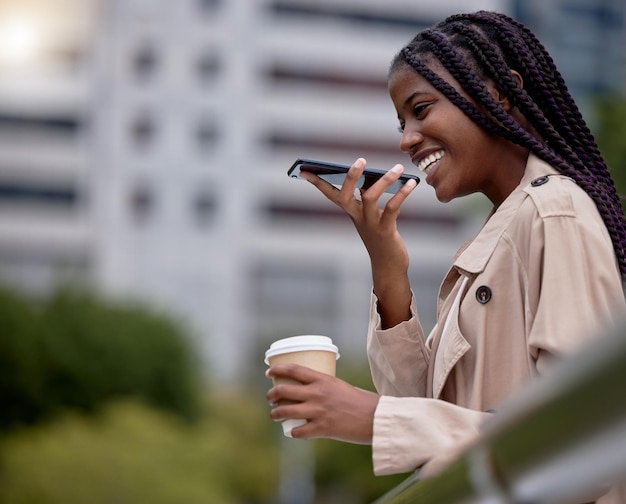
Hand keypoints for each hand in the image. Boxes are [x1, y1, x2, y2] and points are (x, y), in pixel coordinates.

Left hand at [266, 364, 379, 443]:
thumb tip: (309, 391)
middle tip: (271, 398)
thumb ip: (323, 387)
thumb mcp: (339, 386)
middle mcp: (317, 394)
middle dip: (272, 395)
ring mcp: (318, 412)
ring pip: (285, 411)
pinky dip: (293, 432)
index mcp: (323, 380)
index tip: (269, 373)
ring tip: (275, 414)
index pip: (294, 370)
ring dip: (276, 414)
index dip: (278, 370)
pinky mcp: (322, 429)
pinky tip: (293, 431)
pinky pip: (298, 432)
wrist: (375, 417)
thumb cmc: (360, 401)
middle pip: (284, 391)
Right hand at [301, 158, 416, 326]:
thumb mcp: (370, 215)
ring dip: (385, 180)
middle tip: (361, 159)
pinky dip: (402, 194)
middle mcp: (357, 217)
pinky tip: (411, 184)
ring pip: (371, 198)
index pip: (329, 194)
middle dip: (351, 177)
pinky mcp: (385, 231)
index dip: (317, 182)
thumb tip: (373, 175)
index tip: (304, 170)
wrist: (388, 265)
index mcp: (351, 212)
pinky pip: (392, 208)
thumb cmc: (379, 236)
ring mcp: (369, 224)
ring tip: (399, 167)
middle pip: (345, 195)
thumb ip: (368, 196)